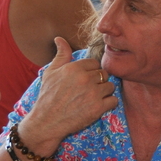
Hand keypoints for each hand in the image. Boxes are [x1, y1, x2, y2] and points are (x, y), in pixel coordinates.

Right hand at [19, 38, 118, 156]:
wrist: (47, 121)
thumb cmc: (48, 96)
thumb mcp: (51, 72)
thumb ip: (61, 54)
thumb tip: (59, 38)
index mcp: (74, 68)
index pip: (95, 63)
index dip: (90, 72)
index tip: (84, 80)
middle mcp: (85, 79)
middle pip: (104, 74)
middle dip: (98, 82)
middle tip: (87, 91)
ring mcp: (93, 94)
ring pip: (110, 86)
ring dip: (104, 92)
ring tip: (92, 98)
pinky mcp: (98, 108)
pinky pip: (113, 101)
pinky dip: (108, 104)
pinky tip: (97, 106)